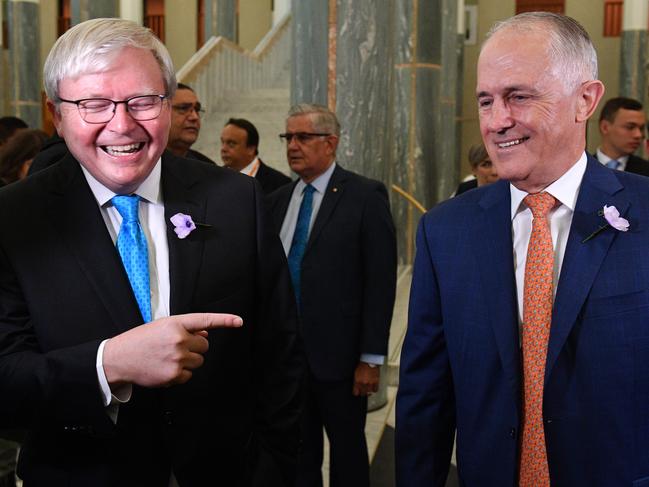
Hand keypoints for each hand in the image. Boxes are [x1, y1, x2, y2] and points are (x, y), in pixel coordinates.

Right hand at [103, 313, 241, 386]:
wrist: (119, 358)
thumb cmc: (142, 340)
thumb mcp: (163, 327)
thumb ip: (186, 328)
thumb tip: (206, 334)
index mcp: (176, 323)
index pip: (205, 320)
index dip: (224, 320)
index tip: (239, 321)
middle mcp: (179, 339)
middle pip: (204, 345)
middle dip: (195, 347)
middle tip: (175, 347)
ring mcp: (177, 358)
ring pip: (199, 361)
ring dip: (189, 360)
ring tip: (169, 357)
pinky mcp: (174, 375)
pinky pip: (190, 375)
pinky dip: (181, 373)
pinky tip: (165, 368)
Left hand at [352, 362, 379, 396]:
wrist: (369, 361)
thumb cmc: (362, 366)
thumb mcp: (355, 374)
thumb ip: (356, 381)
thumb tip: (356, 387)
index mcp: (357, 381)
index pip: (355, 393)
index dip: (356, 393)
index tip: (357, 392)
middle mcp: (363, 383)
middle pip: (362, 394)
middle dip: (362, 392)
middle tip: (362, 390)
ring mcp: (370, 383)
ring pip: (369, 393)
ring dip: (368, 392)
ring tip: (368, 389)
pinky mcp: (376, 381)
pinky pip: (375, 390)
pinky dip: (374, 389)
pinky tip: (373, 387)